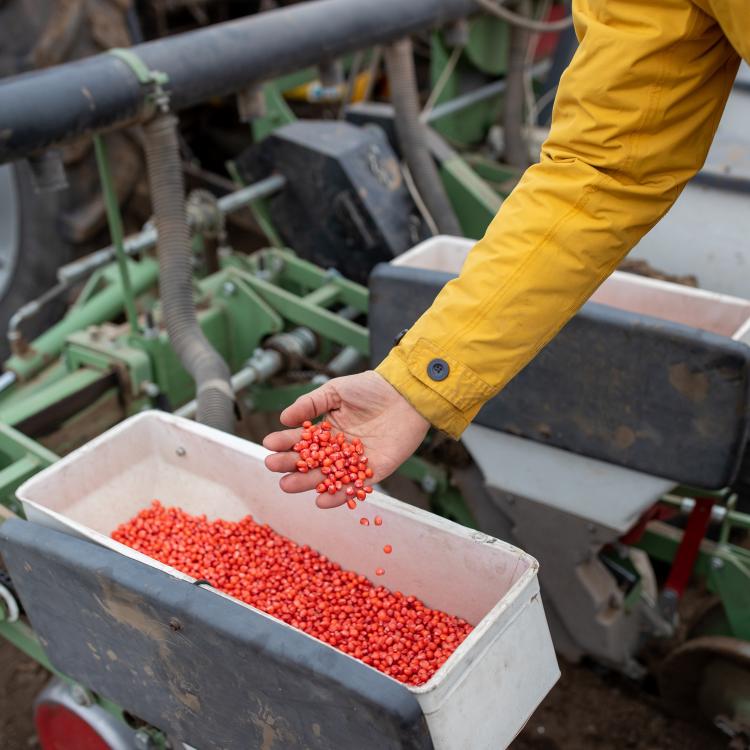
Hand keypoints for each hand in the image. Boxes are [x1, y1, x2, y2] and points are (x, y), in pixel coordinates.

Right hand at [263, 371, 429, 507]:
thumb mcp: (335, 391)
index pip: (302, 439)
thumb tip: (283, 418)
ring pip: (327, 476)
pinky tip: (321, 500)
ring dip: (307, 482)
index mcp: (328, 430)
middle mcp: (339, 448)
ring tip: (287, 485)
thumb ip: (310, 404)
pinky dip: (339, 495)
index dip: (285, 442)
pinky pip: (354, 485)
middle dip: (290, 464)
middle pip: (311, 460)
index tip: (269, 444)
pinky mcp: (375, 471)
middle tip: (273, 465)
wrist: (405, 393)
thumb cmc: (371, 388)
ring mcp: (355, 461)